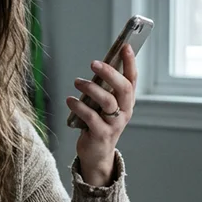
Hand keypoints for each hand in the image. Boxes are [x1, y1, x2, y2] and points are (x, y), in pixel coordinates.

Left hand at [66, 44, 137, 185]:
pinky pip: (90, 117)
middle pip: (123, 89)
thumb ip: (103, 90)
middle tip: (93, 63)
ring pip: (107, 102)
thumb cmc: (98, 124)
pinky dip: (79, 106)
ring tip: (77, 82)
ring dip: (91, 88)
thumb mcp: (104, 106)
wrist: (96, 155)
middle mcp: (124, 112)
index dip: (130, 62)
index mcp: (127, 103)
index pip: (132, 79)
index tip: (124, 46)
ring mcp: (114, 124)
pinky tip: (69, 100)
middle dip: (110, 73)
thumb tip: (97, 66)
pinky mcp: (101, 134)